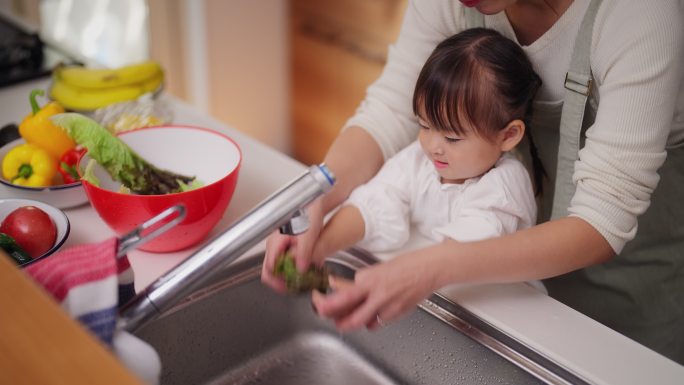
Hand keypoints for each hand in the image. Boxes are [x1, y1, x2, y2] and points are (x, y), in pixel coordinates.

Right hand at [261, 198, 325, 292]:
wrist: (313, 202)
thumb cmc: (308, 212)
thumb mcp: (308, 234)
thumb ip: (304, 252)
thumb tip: (300, 270)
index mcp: (275, 242)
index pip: (268, 269)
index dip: (277, 282)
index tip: (288, 288)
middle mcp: (275, 245)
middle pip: (273, 270)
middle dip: (285, 281)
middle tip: (299, 287)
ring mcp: (281, 245)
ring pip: (282, 266)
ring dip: (293, 274)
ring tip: (307, 278)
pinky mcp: (288, 244)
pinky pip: (289, 260)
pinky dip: (298, 266)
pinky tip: (311, 267)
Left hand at [312, 253, 437, 330]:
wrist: (431, 269)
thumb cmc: (407, 263)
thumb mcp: (377, 267)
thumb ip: (359, 280)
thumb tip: (339, 285)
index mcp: (370, 280)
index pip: (341, 297)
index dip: (325, 302)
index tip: (318, 300)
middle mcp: (378, 296)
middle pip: (349, 318)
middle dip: (336, 321)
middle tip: (329, 316)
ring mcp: (389, 307)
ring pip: (362, 324)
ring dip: (352, 322)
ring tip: (347, 315)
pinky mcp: (398, 315)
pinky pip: (378, 323)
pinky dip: (371, 321)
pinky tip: (371, 312)